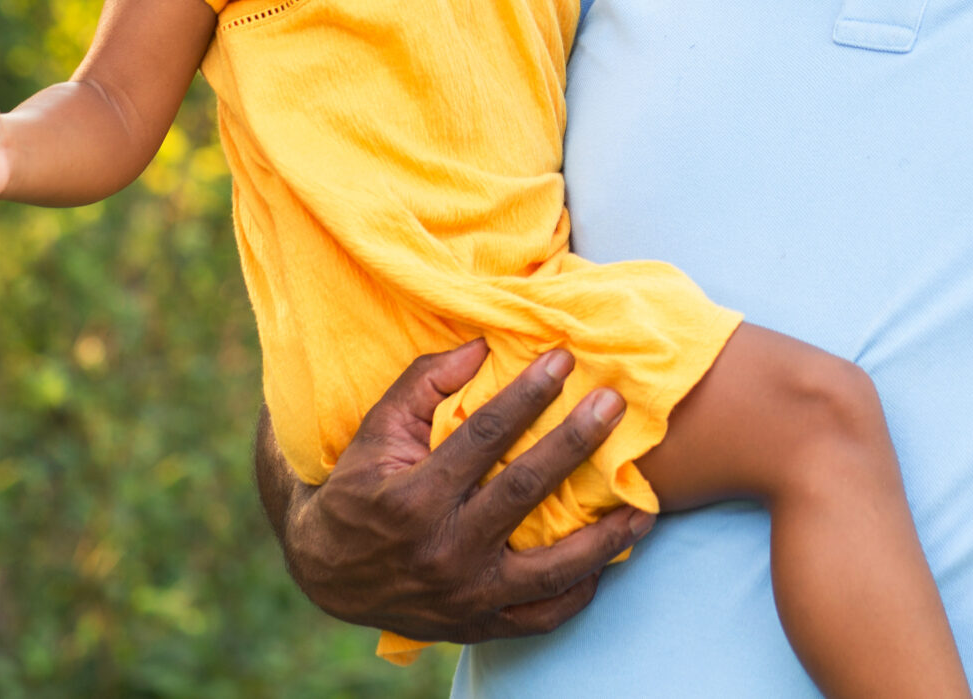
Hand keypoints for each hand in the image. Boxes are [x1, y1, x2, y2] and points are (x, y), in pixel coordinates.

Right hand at [272, 339, 647, 642]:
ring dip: (603, 538)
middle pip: (524, 491)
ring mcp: (464, 595)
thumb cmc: (360, 488)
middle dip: (575, 442)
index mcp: (414, 498)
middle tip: (614, 404)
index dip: (527, 394)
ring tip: (644, 509)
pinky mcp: (477, 625)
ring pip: (549, 570)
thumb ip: (424, 385)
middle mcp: (443, 550)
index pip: (483, 437)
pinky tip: (608, 561)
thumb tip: (481, 346)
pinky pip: (540, 617)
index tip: (564, 358)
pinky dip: (578, 592)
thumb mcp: (376, 431)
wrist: (328, 573)